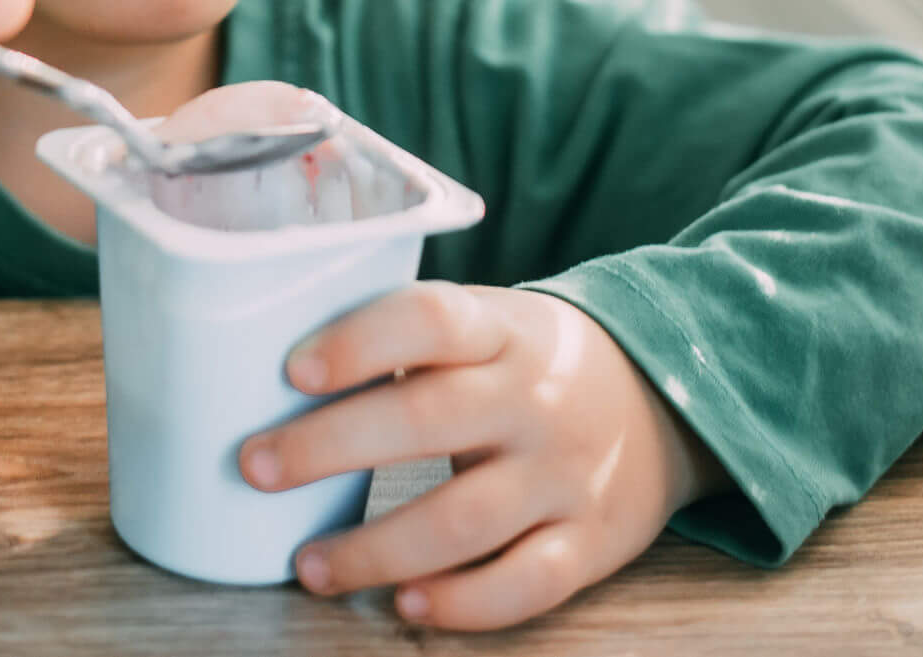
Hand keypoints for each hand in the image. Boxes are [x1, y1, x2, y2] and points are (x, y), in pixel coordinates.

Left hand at [238, 281, 728, 631]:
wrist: (666, 398)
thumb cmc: (531, 365)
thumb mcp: (488, 326)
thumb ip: (410, 345)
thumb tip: (271, 375)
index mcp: (502, 330)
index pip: (429, 319)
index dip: (360, 341)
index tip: (292, 369)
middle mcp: (534, 397)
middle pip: (427, 419)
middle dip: (331, 447)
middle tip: (257, 467)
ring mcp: (565, 473)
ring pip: (464, 518)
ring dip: (376, 548)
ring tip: (309, 566)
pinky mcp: (591, 541)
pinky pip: (524, 583)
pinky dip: (462, 602)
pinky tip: (407, 602)